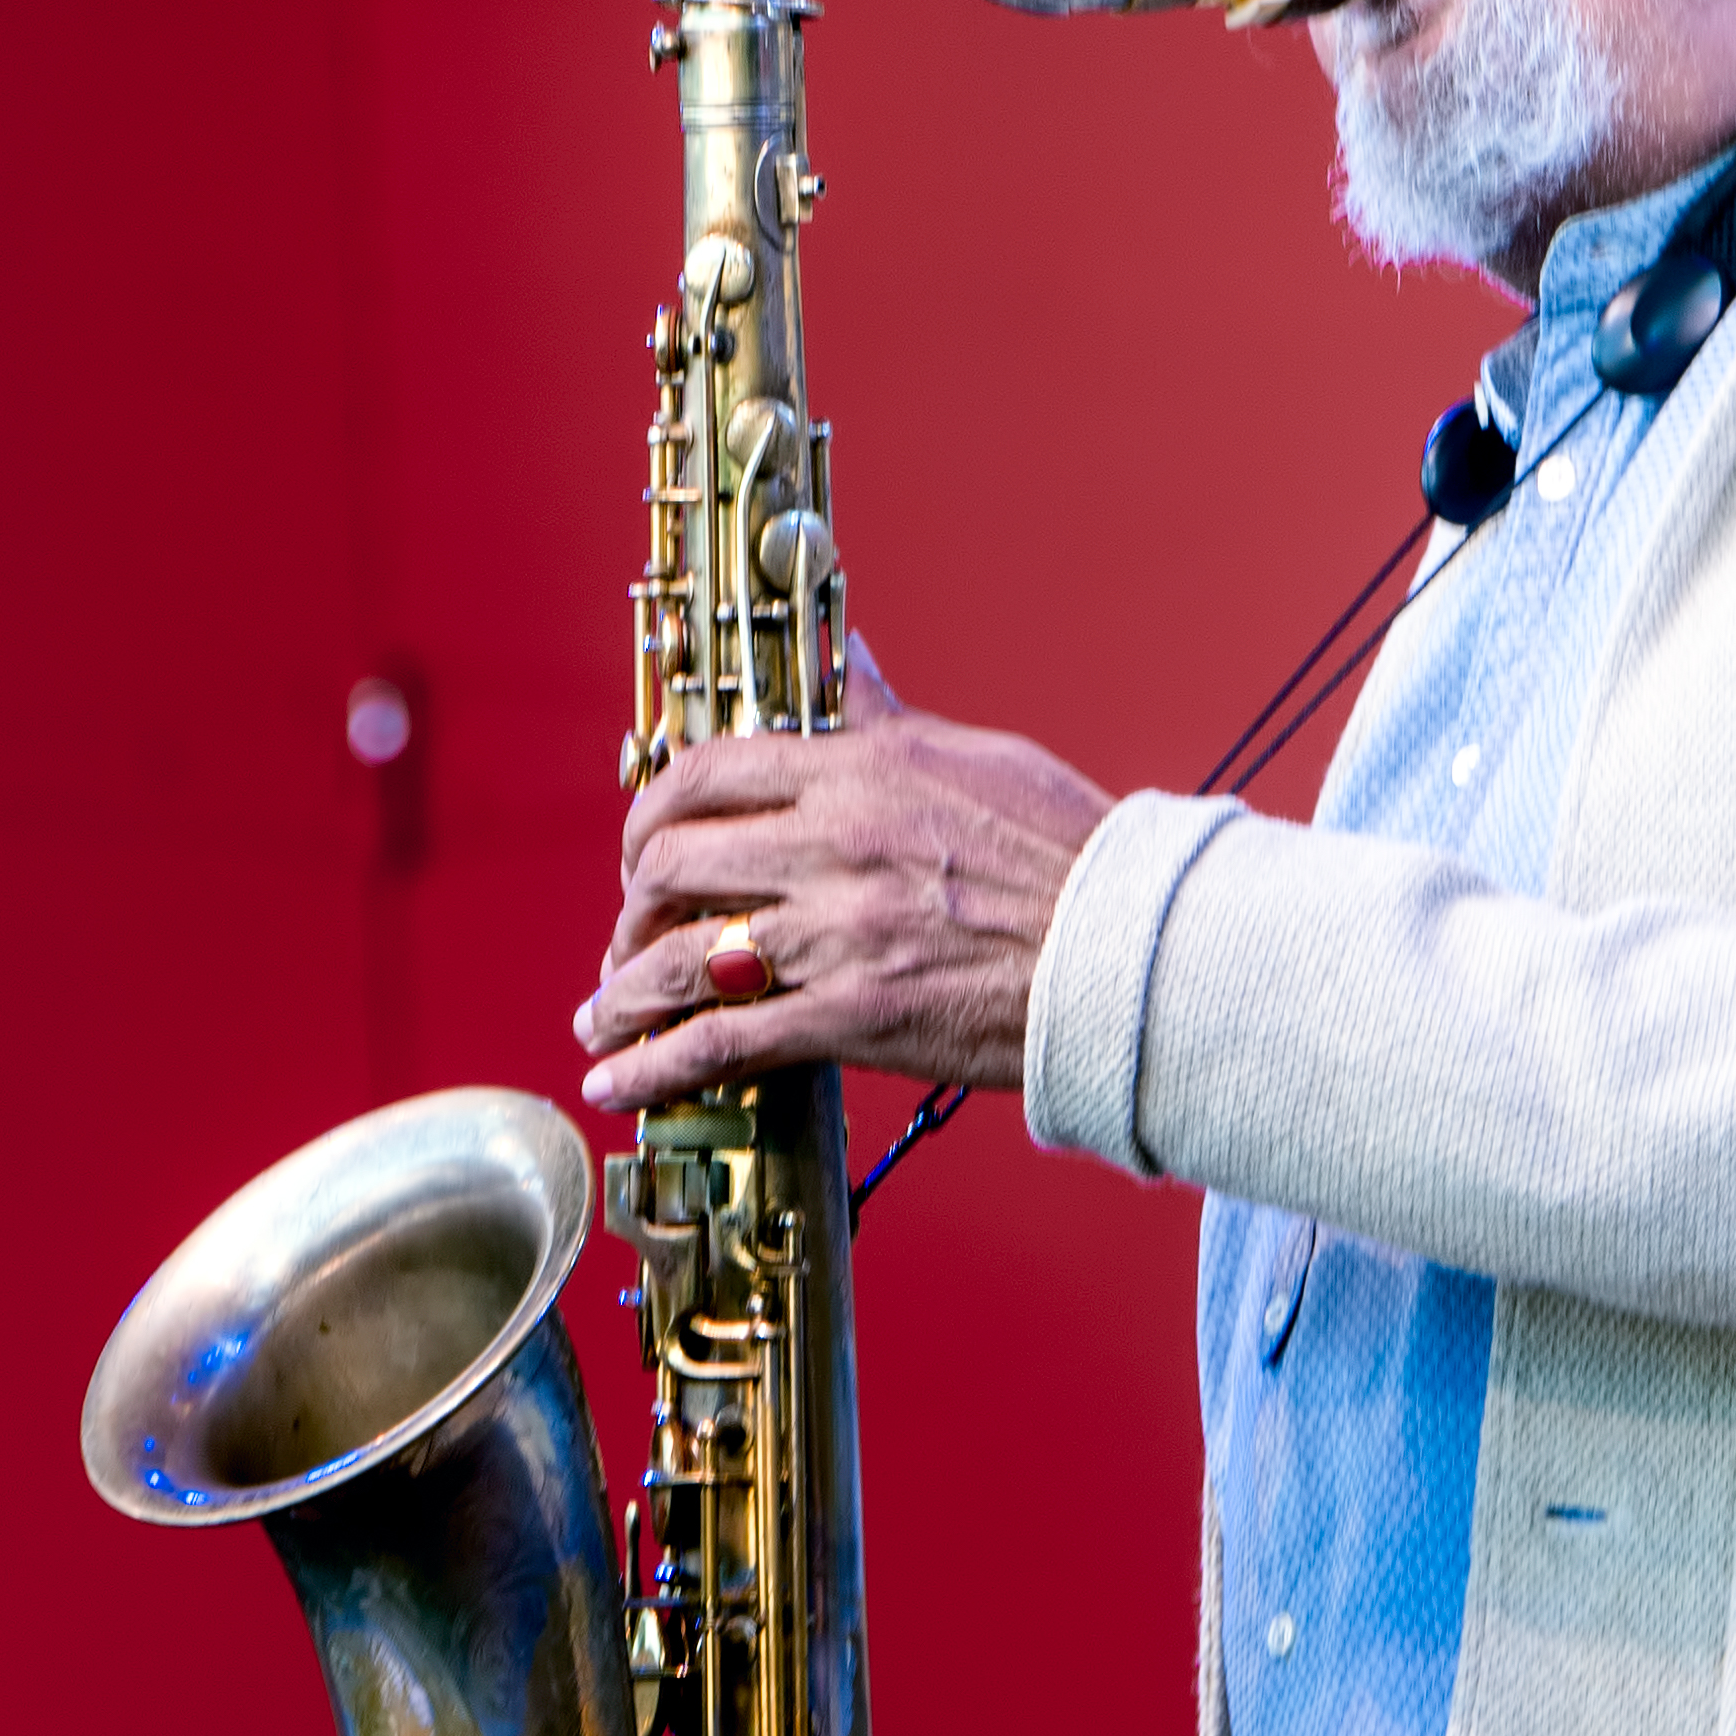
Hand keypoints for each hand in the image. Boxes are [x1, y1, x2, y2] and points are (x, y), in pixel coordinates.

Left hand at [574, 636, 1113, 1109]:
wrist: (1128, 947)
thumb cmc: (1070, 852)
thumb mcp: (973, 756)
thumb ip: (883, 715)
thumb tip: (843, 653)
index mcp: (859, 772)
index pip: (707, 772)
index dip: (651, 810)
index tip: (645, 840)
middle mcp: (832, 844)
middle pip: (673, 863)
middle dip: (634, 904)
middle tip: (635, 930)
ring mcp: (837, 933)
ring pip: (680, 955)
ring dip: (625, 989)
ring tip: (606, 1010)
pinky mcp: (851, 1016)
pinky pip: (722, 1042)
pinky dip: (653, 1066)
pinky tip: (615, 1082)